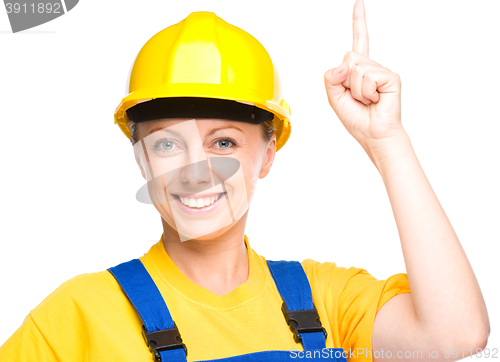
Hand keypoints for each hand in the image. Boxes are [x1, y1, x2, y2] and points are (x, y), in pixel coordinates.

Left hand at [324, 0, 405, 150]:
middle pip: (348, 57)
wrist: (373, 134)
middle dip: (346, 81)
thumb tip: (344, 63)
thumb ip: (331, 78)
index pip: (358, 41)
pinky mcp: (391, 77)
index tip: (359, 3)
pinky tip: (375, 100)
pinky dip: (366, 93)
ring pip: (356, 68)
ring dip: (356, 90)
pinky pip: (368, 77)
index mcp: (358, 70)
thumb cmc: (357, 118)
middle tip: (357, 97)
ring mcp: (382, 71)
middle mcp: (371, 67)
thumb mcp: (334, 98)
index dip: (358, 22)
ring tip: (367, 100)